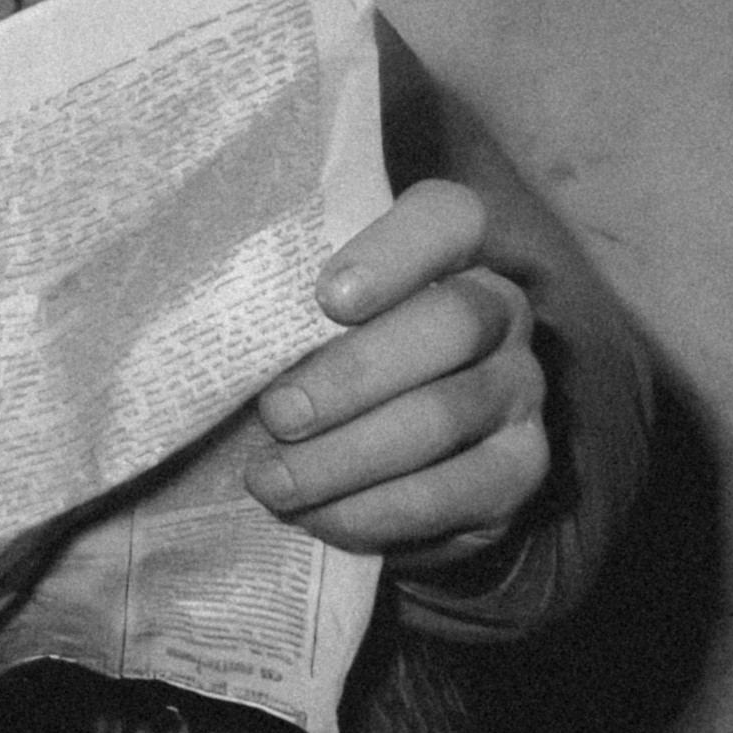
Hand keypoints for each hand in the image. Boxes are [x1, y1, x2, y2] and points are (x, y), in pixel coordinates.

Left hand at [245, 178, 549, 573]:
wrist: (401, 463)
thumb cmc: (327, 361)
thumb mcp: (310, 321)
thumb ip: (285, 309)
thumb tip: (211, 331)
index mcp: (451, 250)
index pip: (447, 217)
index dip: (393, 251)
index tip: (328, 297)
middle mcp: (500, 310)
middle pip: (451, 323)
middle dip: (353, 374)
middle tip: (276, 414)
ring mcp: (520, 390)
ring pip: (444, 416)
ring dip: (346, 456)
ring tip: (272, 481)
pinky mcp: (521, 470)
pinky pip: (451, 493)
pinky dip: (373, 510)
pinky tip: (317, 515)